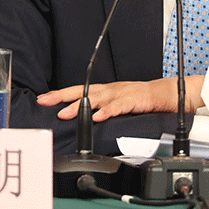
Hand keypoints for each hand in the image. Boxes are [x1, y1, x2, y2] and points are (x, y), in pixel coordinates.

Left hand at [37, 75, 204, 122]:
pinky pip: (118, 106)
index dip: (60, 94)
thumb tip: (82, 118)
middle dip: (61, 96)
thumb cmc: (140, 100)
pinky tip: (97, 117)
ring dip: (79, 106)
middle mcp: (109, 90)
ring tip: (64, 113)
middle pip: (82, 91)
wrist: (166, 94)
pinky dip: (107, 111)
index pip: (78, 91)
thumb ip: (101, 109)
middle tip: (45, 101)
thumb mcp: (117, 104)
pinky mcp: (133, 100)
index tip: (42, 99)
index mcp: (105, 91)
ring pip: (96, 98)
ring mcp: (120, 94)